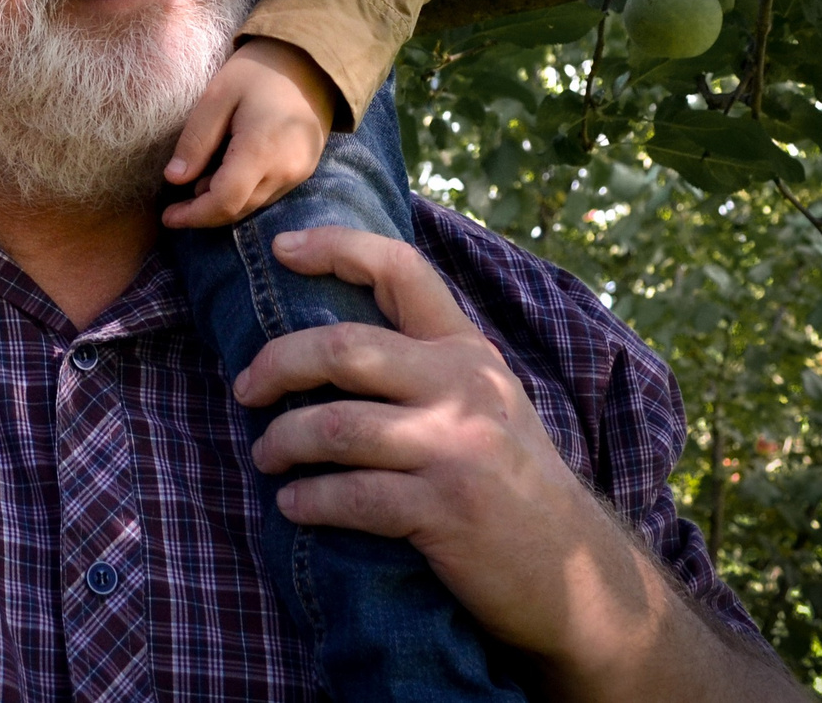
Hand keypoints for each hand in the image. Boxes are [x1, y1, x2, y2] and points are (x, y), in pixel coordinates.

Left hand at [160, 37, 334, 229]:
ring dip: (223, 204)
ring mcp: (300, 172)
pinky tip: (225, 175)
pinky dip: (243, 193)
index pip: (225, 201)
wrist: (310, 60)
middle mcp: (286, 170)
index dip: (194, 215)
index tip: (167, 216)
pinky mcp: (305, 170)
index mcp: (262, 150)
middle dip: (204, 214)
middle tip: (175, 206)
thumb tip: (174, 179)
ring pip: (254, 205)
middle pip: (239, 209)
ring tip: (197, 185)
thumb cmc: (259, 71)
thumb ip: (196, 140)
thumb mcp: (218, 96)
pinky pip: (269, 194)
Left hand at [235, 227, 801, 700]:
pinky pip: (351, 496)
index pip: (402, 270)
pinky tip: (292, 505)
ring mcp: (456, 448)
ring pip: (335, 426)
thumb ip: (428, 365)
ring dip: (282, 440)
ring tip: (265, 455)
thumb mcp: (487, 402)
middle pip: (343, 348)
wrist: (577, 574)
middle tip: (245, 389)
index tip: (281, 247)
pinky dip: (308, 500)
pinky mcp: (445, 510)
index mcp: (469, 352)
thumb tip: (328, 340)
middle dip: (277, 365)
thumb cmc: (513, 483)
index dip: (337, 248)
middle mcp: (464, 387)